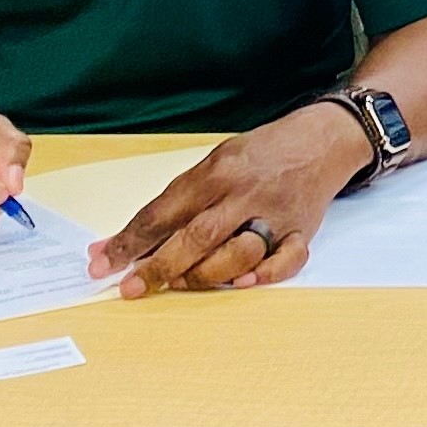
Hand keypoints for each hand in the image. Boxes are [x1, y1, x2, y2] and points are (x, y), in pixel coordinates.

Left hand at [93, 104, 368, 293]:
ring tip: (180, 283)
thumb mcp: (217, 161)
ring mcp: (277, 213)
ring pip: (237, 254)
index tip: (103, 264)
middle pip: (197, 237)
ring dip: (204, 276)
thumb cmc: (261, 154)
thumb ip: (179, 200)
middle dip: (158, 267)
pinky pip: (285, 261)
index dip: (130, 240)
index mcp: (218, 171)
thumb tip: (129, 239)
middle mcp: (246, 193)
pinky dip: (263, 276)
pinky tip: (242, 283)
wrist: (324, 138)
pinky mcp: (303, 230)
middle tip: (132, 288)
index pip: (165, 210)